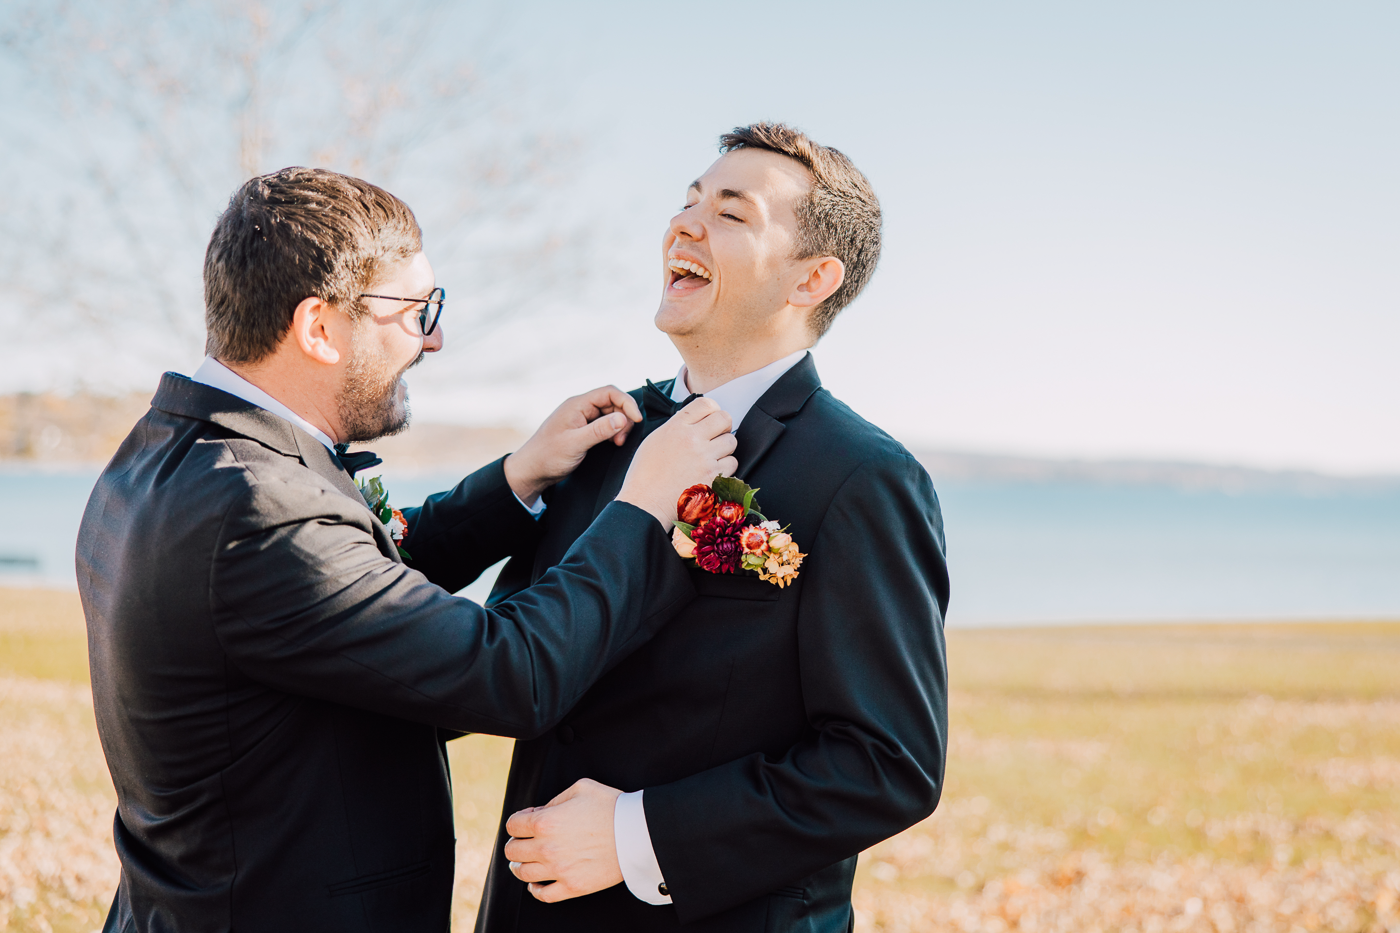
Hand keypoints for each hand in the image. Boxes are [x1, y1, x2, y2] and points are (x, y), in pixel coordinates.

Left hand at [503, 778, 623, 902]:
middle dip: (516, 843)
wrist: (637, 833)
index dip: (517, 821)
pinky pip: (543, 895)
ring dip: (520, 866)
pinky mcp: (572, 887)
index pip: (512, 825)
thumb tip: (539, 813)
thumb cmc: (611, 806)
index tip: (526, 821)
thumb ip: (554, 799)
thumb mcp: (581, 787)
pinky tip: (537, 883)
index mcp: (546, 822)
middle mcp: (547, 848)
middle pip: (512, 851)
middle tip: (524, 842)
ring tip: (526, 862)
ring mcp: (559, 870)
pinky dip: (535, 890)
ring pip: (523, 873)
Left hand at [504, 386, 642, 505]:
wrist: (531, 470)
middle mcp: (580, 408)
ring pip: (610, 414)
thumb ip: (599, 431)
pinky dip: (612, 432)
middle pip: (612, 402)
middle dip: (623, 418)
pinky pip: (604, 424)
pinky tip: (612, 443)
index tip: (637, 420)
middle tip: (621, 440)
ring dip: (619, 426)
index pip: (609, 392)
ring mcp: (581, 418)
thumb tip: (623, 418)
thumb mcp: (575, 444)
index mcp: (577, 405)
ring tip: (617, 443)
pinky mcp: (583, 429)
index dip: (627, 403)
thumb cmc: (548, 456)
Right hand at [616, 398, 736, 525]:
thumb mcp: (655, 440)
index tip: (710, 420)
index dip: (712, 410)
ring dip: (724, 449)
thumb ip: (677, 426)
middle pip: (725, 418)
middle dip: (723, 427)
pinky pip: (732, 464)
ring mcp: (704, 458)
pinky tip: (710, 473)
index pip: (706, 404)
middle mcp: (692, 439)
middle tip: (716, 437)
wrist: (645, 503)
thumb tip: (696, 421)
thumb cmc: (645, 474)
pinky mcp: (713, 477)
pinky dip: (725, 468)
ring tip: (710, 458)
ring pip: (731, 441)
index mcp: (676, 427)